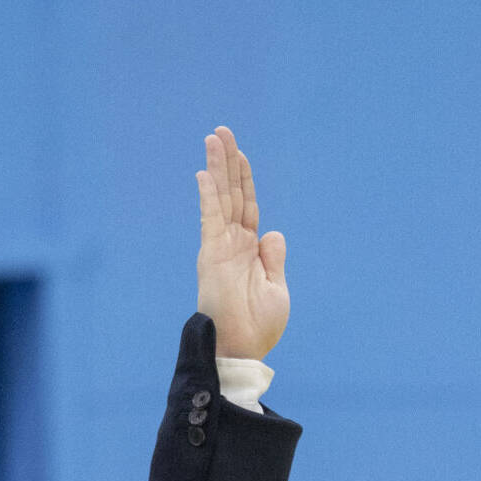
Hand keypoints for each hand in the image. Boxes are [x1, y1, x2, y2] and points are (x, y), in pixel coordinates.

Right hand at [195, 126, 288, 359]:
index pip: (247, 206)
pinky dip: (208, 196)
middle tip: (222, 131)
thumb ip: (273, 259)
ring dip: (216, 168)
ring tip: (213, 138)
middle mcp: (233, 244)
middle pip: (232, 194)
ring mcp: (221, 247)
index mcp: (250, 251)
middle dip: (228, 163)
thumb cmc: (259, 326)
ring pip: (220, 199)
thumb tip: (273, 233)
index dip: (244, 179)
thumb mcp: (276, 289)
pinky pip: (211, 219)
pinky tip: (204, 172)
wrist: (242, 348)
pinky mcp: (212, 255)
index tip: (240, 154)